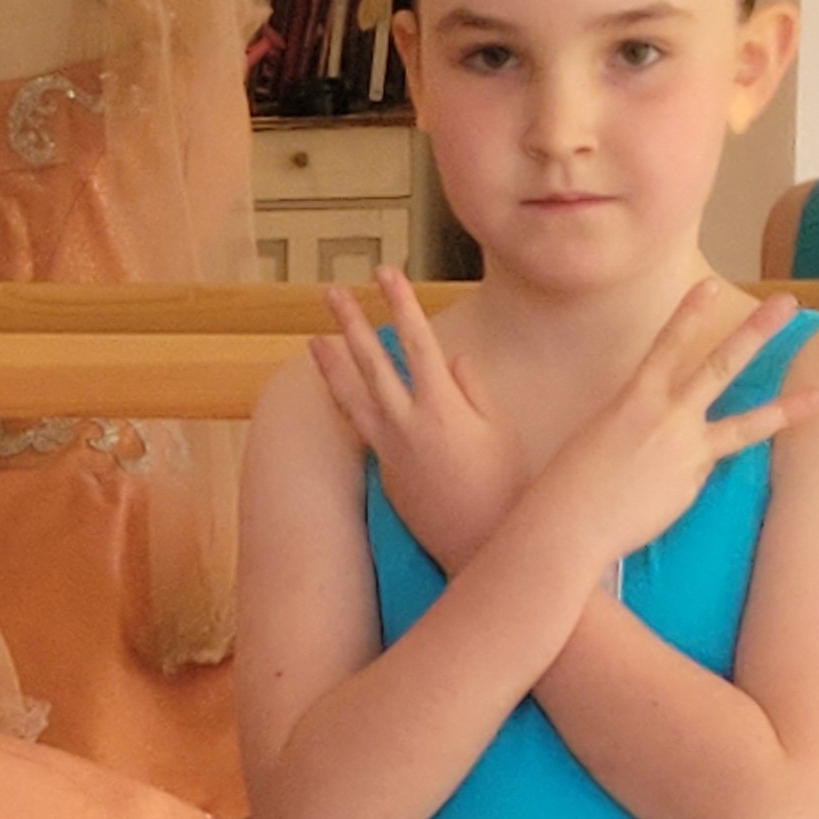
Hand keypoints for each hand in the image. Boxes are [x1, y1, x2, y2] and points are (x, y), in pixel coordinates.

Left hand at [308, 269, 527, 574]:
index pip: (417, 341)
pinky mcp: (385, 475)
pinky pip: (363, 429)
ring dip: (332, 366)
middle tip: (331, 292)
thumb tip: (451, 360)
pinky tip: (341, 392)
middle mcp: (407, 426)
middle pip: (372, 363)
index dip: (401, 303)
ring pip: (352, 399)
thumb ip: (472, 389)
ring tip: (313, 340)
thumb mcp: (500, 430)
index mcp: (443, 407)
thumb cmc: (505, 488)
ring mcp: (390, 451)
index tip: (386, 272)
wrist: (481, 547)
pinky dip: (349, 405)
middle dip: (350, 323)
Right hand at [531, 277, 815, 577]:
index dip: (690, 314)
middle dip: (756, 332)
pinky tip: (656, 498)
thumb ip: (634, 426)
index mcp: (633, 399)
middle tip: (787, 304)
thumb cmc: (568, 484)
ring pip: (745, 425)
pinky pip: (702, 474)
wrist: (570, 525)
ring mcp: (686, 451)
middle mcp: (667, 417)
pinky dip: (688, 479)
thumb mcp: (598, 438)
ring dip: (785, 408)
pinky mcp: (693, 485)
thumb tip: (662, 435)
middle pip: (722, 365)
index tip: (711, 288)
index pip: (668, 345)